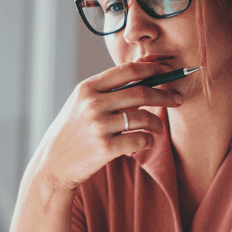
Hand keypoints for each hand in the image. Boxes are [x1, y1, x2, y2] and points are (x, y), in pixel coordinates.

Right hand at [24, 62, 182, 194]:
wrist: (53, 163)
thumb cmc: (72, 131)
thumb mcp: (81, 103)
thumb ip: (106, 90)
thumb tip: (142, 73)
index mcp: (88, 88)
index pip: (127, 71)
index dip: (152, 68)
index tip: (167, 70)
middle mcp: (93, 103)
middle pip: (141, 92)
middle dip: (164, 95)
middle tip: (177, 99)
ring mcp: (98, 126)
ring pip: (143, 117)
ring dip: (157, 123)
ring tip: (159, 128)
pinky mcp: (105, 148)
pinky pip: (139, 140)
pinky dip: (148, 141)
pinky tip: (146, 141)